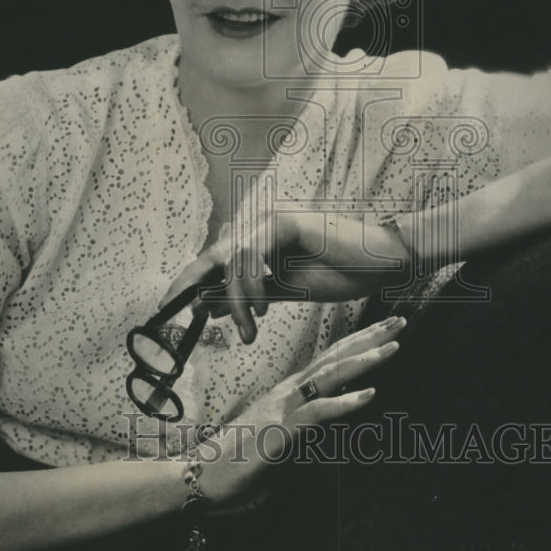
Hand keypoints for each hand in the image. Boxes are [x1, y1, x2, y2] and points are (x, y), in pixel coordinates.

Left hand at [159, 211, 409, 342]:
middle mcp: (260, 225)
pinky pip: (252, 254)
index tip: (169, 306)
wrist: (381, 263)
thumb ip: (248, 297)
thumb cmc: (340, 273)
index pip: (216, 260)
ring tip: (251, 331)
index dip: (190, 280)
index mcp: (259, 240)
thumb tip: (208, 305)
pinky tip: (263, 307)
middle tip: (173, 311)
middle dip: (191, 284)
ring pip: (231, 260)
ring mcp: (272, 220)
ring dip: (235, 301)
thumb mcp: (283, 293)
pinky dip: (250, 284)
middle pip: (213, 254)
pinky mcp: (285, 222)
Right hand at [200, 315, 405, 503]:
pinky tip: (368, 395)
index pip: (330, 360)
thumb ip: (306, 426)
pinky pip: (317, 413)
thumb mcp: (284, 439)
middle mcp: (290, 392)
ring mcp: (285, 408)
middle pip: (334, 358)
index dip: (358, 342)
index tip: (385, 329)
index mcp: (292, 392)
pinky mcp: (281, 432)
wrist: (205, 475)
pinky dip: (344, 403)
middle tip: (400, 321)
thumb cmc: (241, 459)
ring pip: (329, 377)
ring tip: (392, 347)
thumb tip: (328, 423)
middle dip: (368, 338)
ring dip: (363, 361)